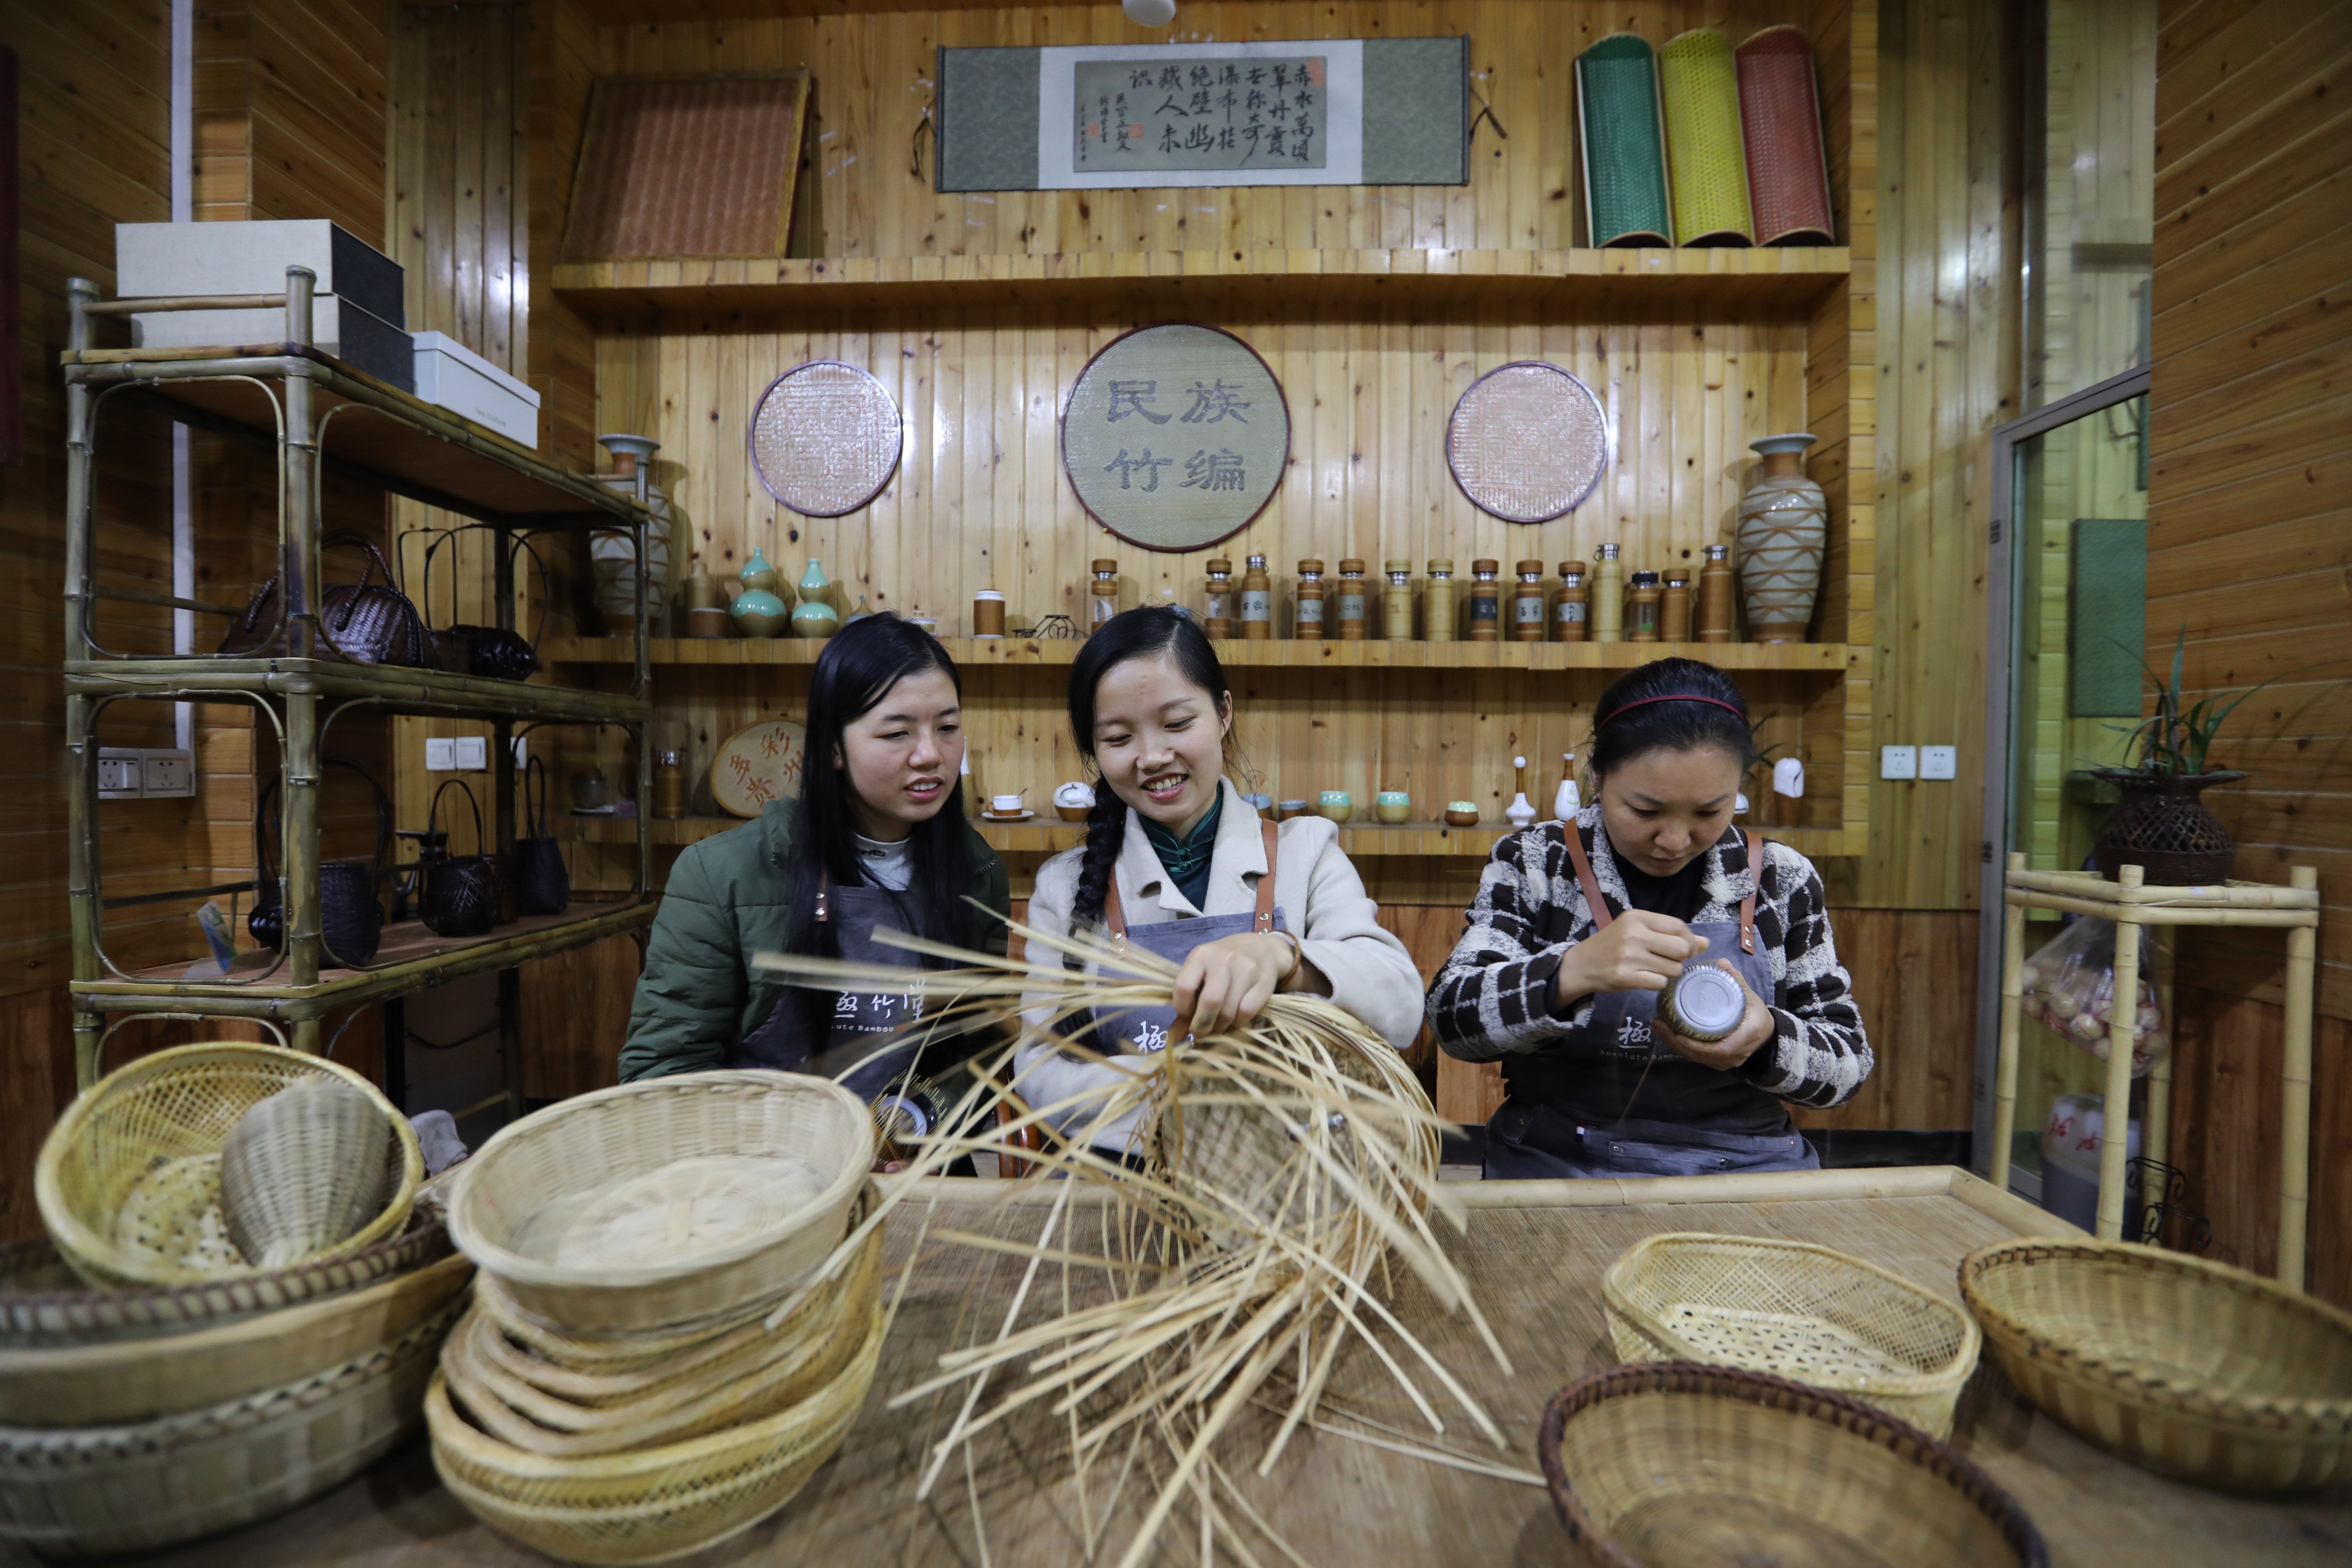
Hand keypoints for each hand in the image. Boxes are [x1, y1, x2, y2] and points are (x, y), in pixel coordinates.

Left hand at [1168, 932, 1296, 1041]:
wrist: (1261, 947)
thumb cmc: (1223, 964)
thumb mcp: (1202, 973)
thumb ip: (1187, 1002)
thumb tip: (1175, 1036)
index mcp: (1201, 955)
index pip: (1183, 987)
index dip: (1182, 1009)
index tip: (1186, 1016)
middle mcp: (1223, 959)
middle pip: (1210, 1001)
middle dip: (1202, 1025)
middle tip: (1200, 1033)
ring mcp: (1246, 969)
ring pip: (1229, 1011)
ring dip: (1221, 1026)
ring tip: (1218, 1026)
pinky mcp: (1264, 981)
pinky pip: (1247, 1012)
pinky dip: (1238, 1023)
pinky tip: (1235, 1020)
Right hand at [1554, 911, 1707, 1005]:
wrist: (1580, 965)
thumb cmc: (1612, 945)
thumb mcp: (1637, 931)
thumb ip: (1669, 934)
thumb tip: (1705, 942)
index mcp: (1636, 917)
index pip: (1678, 926)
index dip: (1690, 940)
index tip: (1688, 949)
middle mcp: (1633, 934)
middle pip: (1681, 948)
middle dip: (1682, 958)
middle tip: (1670, 960)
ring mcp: (1629, 956)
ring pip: (1674, 968)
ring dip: (1669, 972)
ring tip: (1654, 969)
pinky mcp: (1625, 977)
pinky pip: (1660, 983)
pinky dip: (1657, 983)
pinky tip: (1645, 978)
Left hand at [1652, 959, 1775, 1069]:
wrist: (1766, 1033)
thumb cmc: (1756, 1012)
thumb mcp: (1749, 995)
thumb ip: (1735, 979)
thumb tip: (1722, 963)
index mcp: (1748, 1035)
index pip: (1722, 1048)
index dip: (1697, 1044)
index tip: (1678, 1033)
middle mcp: (1737, 1054)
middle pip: (1703, 1055)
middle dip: (1677, 1042)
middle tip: (1658, 1024)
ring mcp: (1727, 1062)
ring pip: (1697, 1058)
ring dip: (1675, 1045)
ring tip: (1658, 1026)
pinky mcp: (1718, 1063)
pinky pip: (1698, 1058)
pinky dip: (1681, 1048)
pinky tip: (1667, 1034)